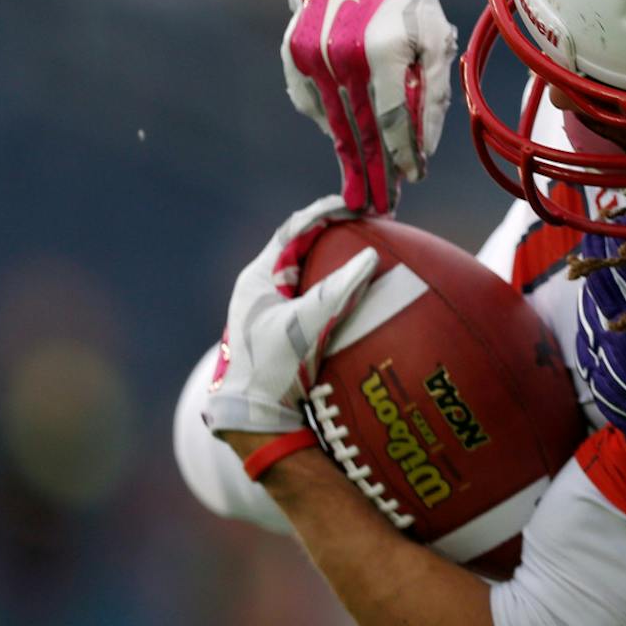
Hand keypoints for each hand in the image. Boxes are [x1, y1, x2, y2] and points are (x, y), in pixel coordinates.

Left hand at [203, 197, 380, 448]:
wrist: (253, 419)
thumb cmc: (270, 370)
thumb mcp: (304, 326)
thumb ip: (336, 291)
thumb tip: (371, 257)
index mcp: (257, 278)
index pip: (292, 231)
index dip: (324, 212)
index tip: (356, 205)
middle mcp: (263, 288)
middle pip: (302, 246)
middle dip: (335, 231)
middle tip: (369, 223)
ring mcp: (275, 308)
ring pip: (310, 269)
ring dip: (338, 257)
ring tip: (370, 248)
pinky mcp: (288, 327)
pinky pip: (317, 295)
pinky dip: (340, 286)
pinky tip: (365, 292)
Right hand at [283, 0, 457, 213]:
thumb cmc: (410, 2)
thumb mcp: (435, 42)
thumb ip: (432, 95)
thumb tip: (422, 151)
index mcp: (383, 53)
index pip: (393, 122)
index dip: (402, 156)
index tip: (410, 182)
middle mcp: (342, 58)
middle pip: (360, 131)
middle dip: (371, 173)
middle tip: (378, 207)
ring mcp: (312, 57)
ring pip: (333, 123)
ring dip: (348, 159)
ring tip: (359, 192)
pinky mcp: (293, 55)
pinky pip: (311, 104)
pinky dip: (329, 123)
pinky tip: (344, 141)